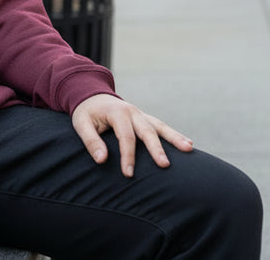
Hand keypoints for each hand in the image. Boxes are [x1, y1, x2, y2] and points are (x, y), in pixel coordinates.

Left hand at [72, 94, 193, 176]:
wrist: (92, 96)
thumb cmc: (86, 113)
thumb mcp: (81, 124)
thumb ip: (91, 141)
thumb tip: (102, 159)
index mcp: (117, 113)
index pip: (125, 136)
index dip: (127, 156)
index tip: (128, 174)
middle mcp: (132, 112)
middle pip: (147, 131)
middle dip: (156, 148)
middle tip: (164, 165)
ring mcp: (141, 114)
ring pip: (160, 126)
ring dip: (175, 138)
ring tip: (189, 148)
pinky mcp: (145, 119)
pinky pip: (161, 127)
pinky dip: (174, 135)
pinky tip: (188, 144)